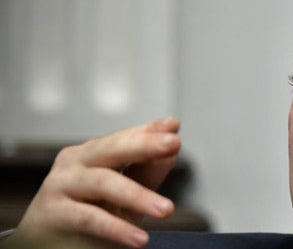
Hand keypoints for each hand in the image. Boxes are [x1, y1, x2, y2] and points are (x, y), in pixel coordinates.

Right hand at [4, 117, 181, 247]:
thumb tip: (173, 144)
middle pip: (112, 149)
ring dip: (138, 196)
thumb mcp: (126, 195)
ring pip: (103, 183)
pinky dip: (116, 229)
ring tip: (166, 210)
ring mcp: (61, 185)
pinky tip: (140, 238)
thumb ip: (147, 171)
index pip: (125, 138)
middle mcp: (75, 163)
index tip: (173, 126)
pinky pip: (89, 218)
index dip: (149, 132)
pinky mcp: (53, 213)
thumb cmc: (89, 213)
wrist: (48, 244)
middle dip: (144, 145)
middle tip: (172, 143)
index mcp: (94, 153)